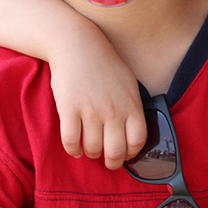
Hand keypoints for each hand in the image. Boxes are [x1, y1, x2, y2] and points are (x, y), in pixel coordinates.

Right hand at [48, 31, 146, 169]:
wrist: (78, 45)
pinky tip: (74, 148)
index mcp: (132, 104)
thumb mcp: (129, 83)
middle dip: (112, 163)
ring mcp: (91, 110)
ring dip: (91, 154)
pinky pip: (71, 141)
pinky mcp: (69, 109)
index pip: (137, 141)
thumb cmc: (105, 64)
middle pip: (116, 151)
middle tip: (108, 162)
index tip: (125, 155)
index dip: (132, 153)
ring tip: (90, 150)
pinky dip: (73, 150)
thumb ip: (132, 107)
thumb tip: (132, 133)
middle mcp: (114, 110)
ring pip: (93, 149)